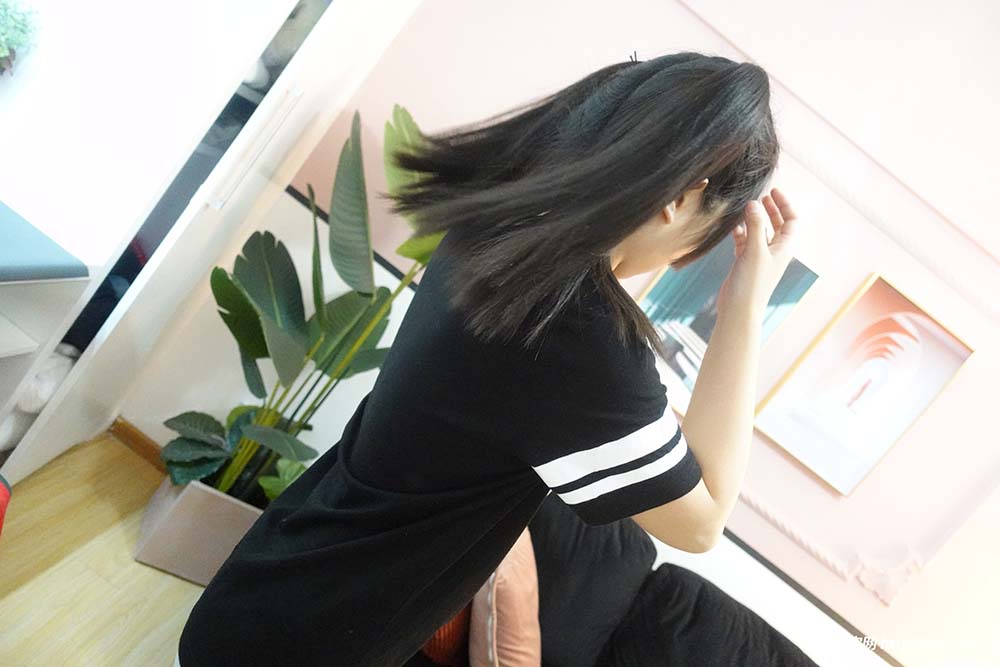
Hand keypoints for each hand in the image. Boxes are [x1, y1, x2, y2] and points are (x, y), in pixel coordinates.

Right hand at [717, 187, 798, 319]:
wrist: (739, 310)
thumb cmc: (751, 283)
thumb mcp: (755, 251)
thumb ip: (755, 226)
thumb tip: (754, 203)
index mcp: (783, 248)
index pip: (791, 221)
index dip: (784, 205)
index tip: (772, 192)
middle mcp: (774, 252)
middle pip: (777, 225)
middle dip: (770, 210)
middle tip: (761, 197)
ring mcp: (759, 258)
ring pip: (760, 233)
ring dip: (754, 220)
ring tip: (745, 209)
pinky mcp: (745, 264)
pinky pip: (746, 243)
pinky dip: (741, 233)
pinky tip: (734, 228)